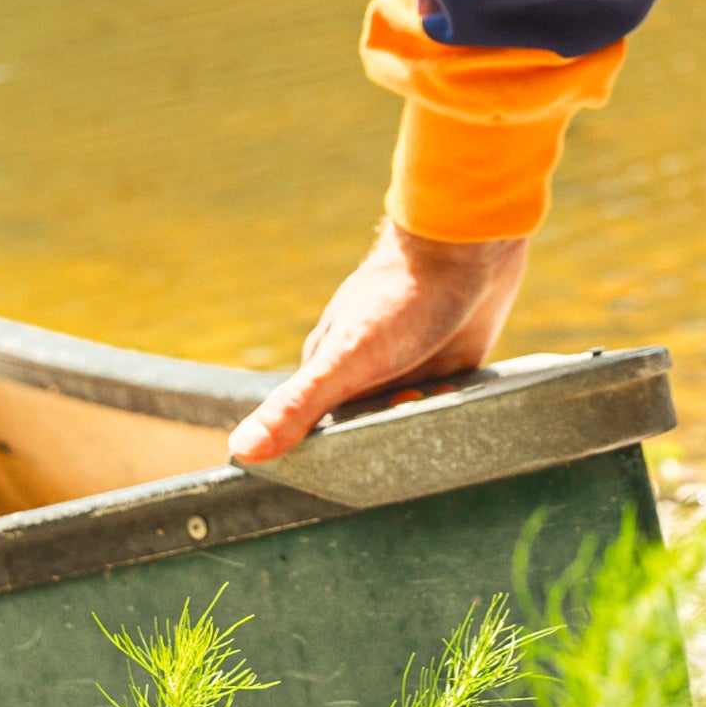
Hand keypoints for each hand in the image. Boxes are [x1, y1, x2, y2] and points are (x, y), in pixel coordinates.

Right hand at [227, 220, 530, 465]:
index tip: (365, 457)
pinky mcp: (445, 367)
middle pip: (372, 434)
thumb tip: (240, 449)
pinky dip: (451, 408)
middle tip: (412, 409)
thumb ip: (297, 406)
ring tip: (439, 396)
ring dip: (426, 421)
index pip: (320, 437)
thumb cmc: (397, 299)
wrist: (464, 249)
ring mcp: (407, 369)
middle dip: (392, 435)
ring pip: (411, 422)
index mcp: (326, 373)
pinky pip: (444, 406)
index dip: (342, 456)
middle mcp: (364, 374)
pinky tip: (460, 398)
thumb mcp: (344, 359)